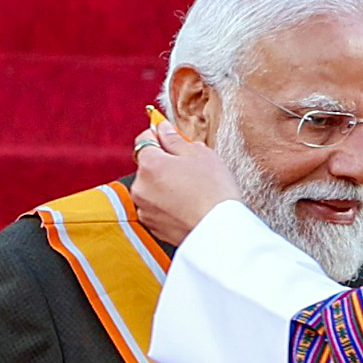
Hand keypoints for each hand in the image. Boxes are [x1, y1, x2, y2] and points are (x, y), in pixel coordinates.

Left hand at [130, 120, 239, 245]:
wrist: (220, 232)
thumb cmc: (214, 192)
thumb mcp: (200, 155)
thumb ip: (176, 139)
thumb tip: (164, 130)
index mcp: (149, 165)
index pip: (144, 139)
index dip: (159, 135)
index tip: (170, 137)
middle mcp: (141, 187)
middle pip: (147, 166)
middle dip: (164, 164)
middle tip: (190, 168)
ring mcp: (145, 209)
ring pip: (152, 188)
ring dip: (165, 185)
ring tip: (191, 190)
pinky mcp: (153, 227)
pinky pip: (157, 207)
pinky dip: (167, 204)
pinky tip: (187, 205)